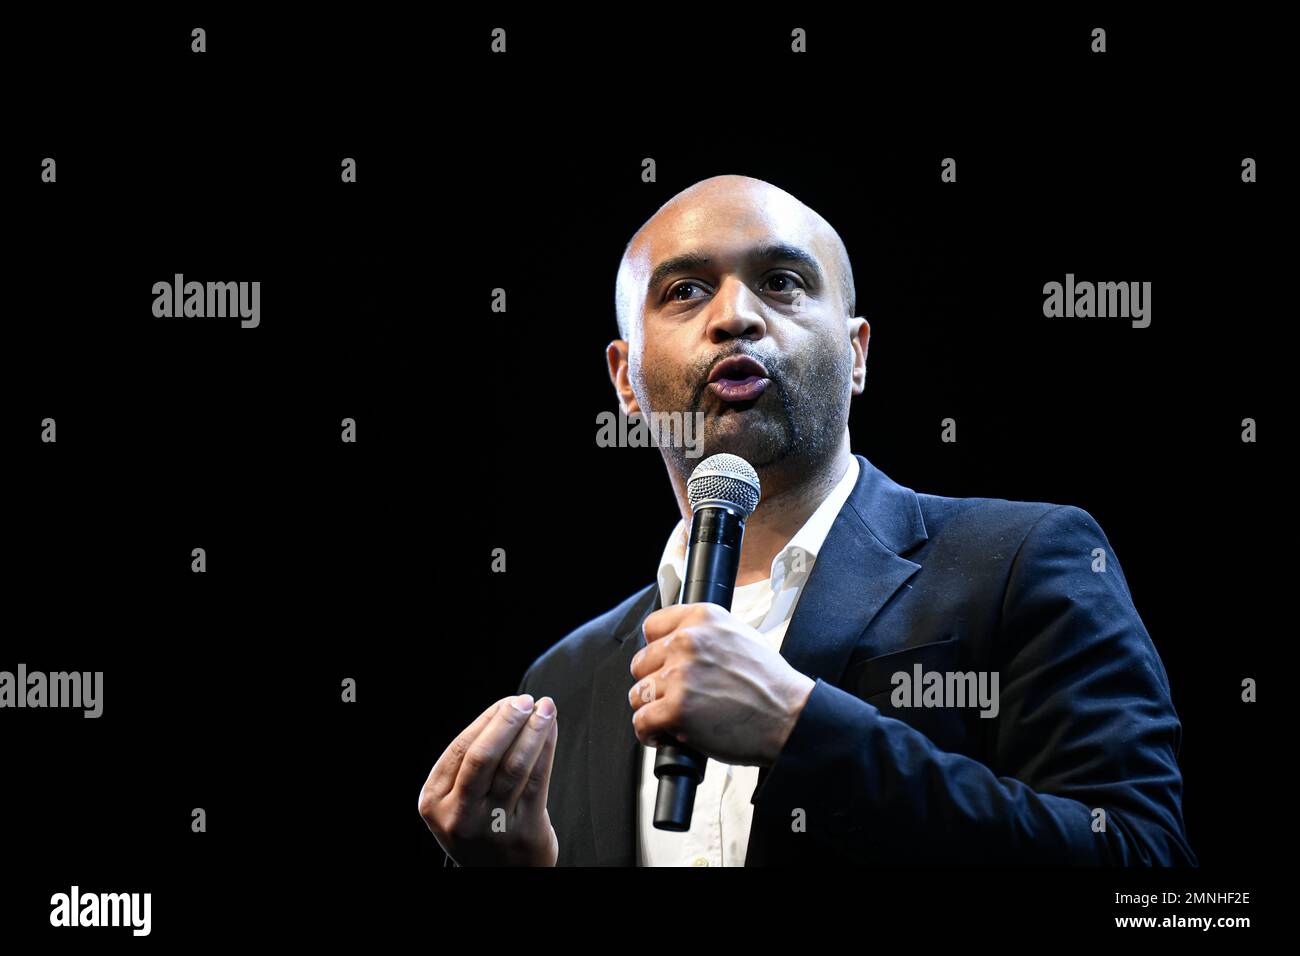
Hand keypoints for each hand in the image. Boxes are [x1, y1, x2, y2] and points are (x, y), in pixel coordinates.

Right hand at [417, 694, 559, 865]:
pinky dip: (546, 749)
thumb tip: (506, 709)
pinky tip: (551, 731)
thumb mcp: (458, 799)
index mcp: (434, 802)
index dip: (487, 720)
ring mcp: (491, 827)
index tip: (507, 701)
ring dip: (533, 731)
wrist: (501, 875)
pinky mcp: (523, 832)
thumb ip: (471, 762)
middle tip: (525, 700)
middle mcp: (459, 816)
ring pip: (514, 766)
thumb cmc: (481, 824)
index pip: (460, 749)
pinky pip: (537, 780)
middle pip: (484, 756)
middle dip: (507, 721)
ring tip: (546, 709)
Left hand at [628, 603, 815, 766]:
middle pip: (641, 663)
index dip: (657, 651)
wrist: (789, 717)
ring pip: (638, 694)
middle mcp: (688, 641)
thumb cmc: (769, 683)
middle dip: (655, 682)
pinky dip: (650, 733)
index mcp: (702, 618)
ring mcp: (681, 675)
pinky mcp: (676, 709)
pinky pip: (641, 722)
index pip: (651, 627)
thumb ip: (705, 633)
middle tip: (677, 696)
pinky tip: (667, 734)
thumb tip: (675, 640)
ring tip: (676, 716)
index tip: (664, 665)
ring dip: (653, 709)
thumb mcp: (739, 636)